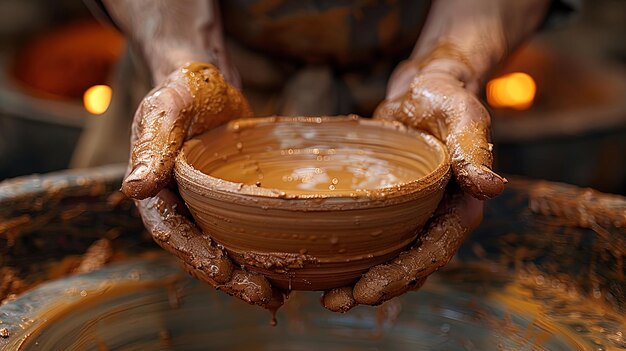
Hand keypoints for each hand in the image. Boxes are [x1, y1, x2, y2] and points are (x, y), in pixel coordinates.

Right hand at [122, 62, 282, 308]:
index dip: (195, 255)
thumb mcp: (167, 107)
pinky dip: (259, 252)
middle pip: (199, 252)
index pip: (171, 232)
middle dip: (229, 279)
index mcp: (155, 191)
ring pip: (222, 250)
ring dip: (247, 275)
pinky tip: (287, 265)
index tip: (224, 272)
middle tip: (265, 296)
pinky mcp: (228, 203)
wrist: (208, 82)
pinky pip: (241, 233)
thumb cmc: (182, 89)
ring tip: (278, 295)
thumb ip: (153, 143)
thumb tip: (134, 187)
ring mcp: (204, 207)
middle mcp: (178, 206)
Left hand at [321, 57, 504, 311]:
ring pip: (388, 260)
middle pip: (407, 267)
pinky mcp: (387, 210)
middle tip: (336, 303)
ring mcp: (410, 218)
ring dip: (358, 282)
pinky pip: (370, 239)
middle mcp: (435, 220)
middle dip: (374, 289)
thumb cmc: (446, 100)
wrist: (422, 91)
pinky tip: (322, 264)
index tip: (368, 291)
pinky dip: (350, 256)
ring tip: (326, 298)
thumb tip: (491, 187)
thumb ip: (474, 151)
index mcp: (458, 209)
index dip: (402, 276)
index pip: (433, 252)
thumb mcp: (463, 117)